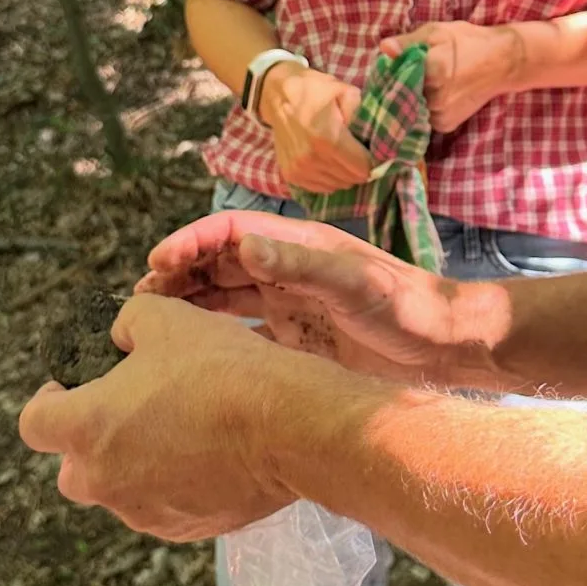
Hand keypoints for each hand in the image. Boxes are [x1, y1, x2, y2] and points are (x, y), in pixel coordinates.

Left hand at [19, 295, 296, 538]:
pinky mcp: (182, 528)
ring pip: (119, 491)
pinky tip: (206, 455)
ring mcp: (142, 511)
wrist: (288, 426)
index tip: (72, 388)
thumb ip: (123, 324)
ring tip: (178, 430)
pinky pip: (160, 507)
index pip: (33, 423)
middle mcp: (104, 480)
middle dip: (90, 443)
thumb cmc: (221, 369)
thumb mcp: (164, 318)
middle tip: (128, 412)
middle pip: (71, 470)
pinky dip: (171, 486)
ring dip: (133, 465)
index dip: (48, 401)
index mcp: (86, 427)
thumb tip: (118, 336)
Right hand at [137, 208, 490, 385]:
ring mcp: (291, 303)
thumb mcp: (356, 283)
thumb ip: (302, 264)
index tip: (155, 262)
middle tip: (138, 298)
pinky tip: (188, 353)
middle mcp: (289, 269)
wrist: (448, 347)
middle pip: (219, 263)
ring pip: (225, 296)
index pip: (231, 233)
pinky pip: (242, 330)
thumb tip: (244, 243)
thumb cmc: (409, 308)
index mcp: (300, 246)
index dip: (191, 242)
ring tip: (149, 322)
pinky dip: (212, 335)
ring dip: (188, 303)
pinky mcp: (295, 337)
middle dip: (178, 274)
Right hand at [261, 61, 372, 192]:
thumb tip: (379, 140)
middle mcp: (312, 159)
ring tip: (342, 155)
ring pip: (338, 186)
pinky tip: (328, 161)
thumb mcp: (345, 92)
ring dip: (344, 174)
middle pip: (351, 179)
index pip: (363, 168)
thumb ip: (364, 116)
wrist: (278, 95)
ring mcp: (299, 170)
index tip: (373, 152)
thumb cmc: (314, 90)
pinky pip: (321, 187)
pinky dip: (329, 178)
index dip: (373, 161)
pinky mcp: (291, 176)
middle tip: (359, 152)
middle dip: (360, 168)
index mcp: (328, 138)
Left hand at [379, 21, 525, 132]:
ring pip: (410, 109)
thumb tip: (384, 48)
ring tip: (425, 83)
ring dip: (411, 99)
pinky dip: (423, 108)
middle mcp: (436, 97)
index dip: (390, 73)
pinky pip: (423, 118)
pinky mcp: (445, 125)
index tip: (391, 67)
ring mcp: (441, 114)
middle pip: (401, 95)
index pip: (394, 78)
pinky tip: (433, 94)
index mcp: (433, 70)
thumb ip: (408, 42)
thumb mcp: (437, 32)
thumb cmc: (468, 41)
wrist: (501, 62)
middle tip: (411, 74)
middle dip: (400, 86)